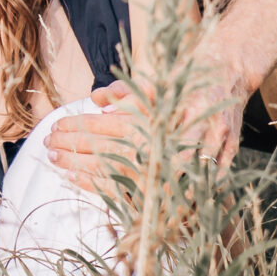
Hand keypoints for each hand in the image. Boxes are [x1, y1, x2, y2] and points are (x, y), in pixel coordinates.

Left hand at [43, 80, 238, 195]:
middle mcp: (161, 145)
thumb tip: (96, 98)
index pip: (106, 127)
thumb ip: (126, 91)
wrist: (229, 96)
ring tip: (56, 163)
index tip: (54, 128)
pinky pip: (134, 192)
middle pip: (106, 151)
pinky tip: (80, 181)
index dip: (77, 128)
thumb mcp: (157, 83)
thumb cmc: (189, 86)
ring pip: (116, 174)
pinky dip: (103, 188)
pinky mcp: (175, 184)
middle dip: (72, 149)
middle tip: (47, 146)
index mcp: (155, 119)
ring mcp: (168, 168)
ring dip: (81, 169)